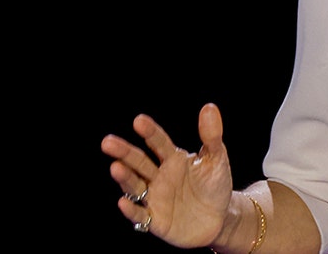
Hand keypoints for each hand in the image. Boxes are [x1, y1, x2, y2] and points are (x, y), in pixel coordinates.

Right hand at [101, 102, 234, 247]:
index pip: (158, 143)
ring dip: (124, 177)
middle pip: (139, 162)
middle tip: (107, 141)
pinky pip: (140, 214)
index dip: (150, 132)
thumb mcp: (217, 159)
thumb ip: (211, 136)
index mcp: (173, 159)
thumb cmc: (215, 186)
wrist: (220, 218)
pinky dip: (131, 210)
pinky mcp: (155, 220)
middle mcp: (159, 176)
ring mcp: (155, 197)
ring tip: (115, 167)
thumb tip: (209, 107)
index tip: (139, 120)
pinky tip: (123, 202)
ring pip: (135, 185)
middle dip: (124, 152)